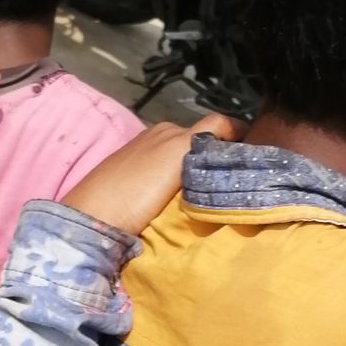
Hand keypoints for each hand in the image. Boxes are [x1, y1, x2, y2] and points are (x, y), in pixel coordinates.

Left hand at [60, 114, 240, 234]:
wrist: (94, 218)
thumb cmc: (137, 186)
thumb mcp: (178, 150)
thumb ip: (209, 132)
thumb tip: (237, 127)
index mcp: (171, 130)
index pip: (217, 126)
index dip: (236, 140)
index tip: (252, 161)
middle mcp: (158, 138)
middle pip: (201, 144)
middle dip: (217, 159)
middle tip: (233, 183)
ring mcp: (144, 159)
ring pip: (185, 162)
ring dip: (199, 173)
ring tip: (211, 195)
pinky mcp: (134, 182)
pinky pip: (168, 177)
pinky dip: (180, 184)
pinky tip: (182, 201)